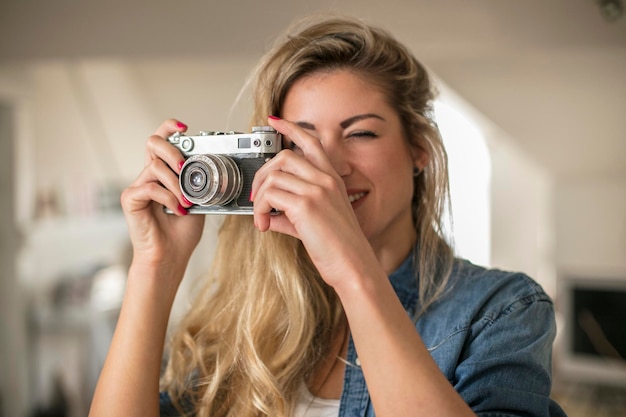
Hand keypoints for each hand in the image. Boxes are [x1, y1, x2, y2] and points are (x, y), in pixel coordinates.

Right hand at [120, 119, 204, 277]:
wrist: (170, 256)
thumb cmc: (182, 232)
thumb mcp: (198, 200)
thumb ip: (198, 182)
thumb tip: (210, 165)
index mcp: (163, 174)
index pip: (161, 142)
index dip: (169, 128)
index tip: (184, 127)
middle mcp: (148, 176)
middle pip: (153, 143)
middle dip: (173, 150)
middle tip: (186, 167)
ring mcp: (138, 187)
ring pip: (155, 167)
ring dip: (177, 183)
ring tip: (187, 201)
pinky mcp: (130, 199)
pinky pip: (150, 187)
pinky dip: (168, 197)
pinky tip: (177, 209)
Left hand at [251, 117, 373, 286]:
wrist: (354, 267)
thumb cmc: (340, 249)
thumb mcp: (315, 225)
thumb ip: (290, 216)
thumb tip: (267, 217)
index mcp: (332, 180)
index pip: (312, 142)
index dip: (291, 128)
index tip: (274, 121)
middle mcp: (326, 180)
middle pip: (284, 156)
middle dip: (262, 173)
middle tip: (256, 197)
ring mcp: (318, 190)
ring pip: (273, 175)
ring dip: (258, 197)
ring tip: (260, 216)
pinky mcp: (307, 205)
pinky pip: (269, 195)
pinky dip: (259, 210)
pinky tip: (264, 225)